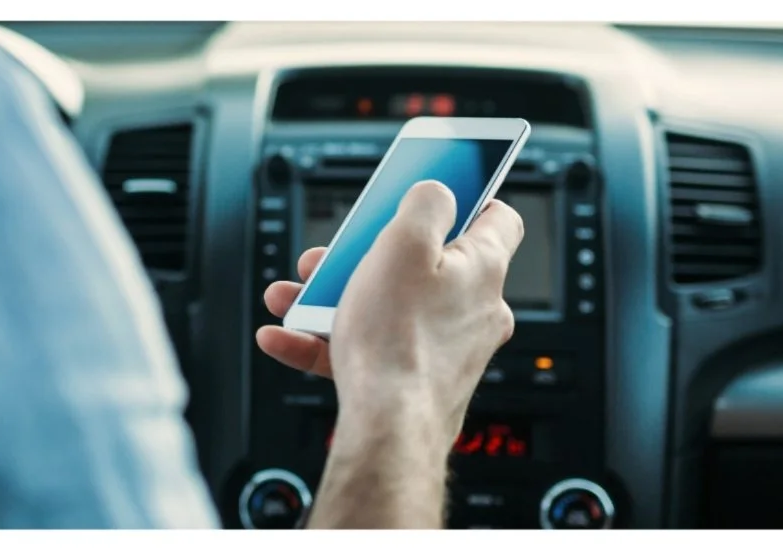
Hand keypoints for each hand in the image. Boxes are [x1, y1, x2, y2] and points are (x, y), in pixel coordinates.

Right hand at [256, 180, 522, 445]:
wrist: (388, 428)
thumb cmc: (400, 340)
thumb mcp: (404, 242)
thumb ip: (425, 203)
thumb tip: (437, 192)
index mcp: (482, 268)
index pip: (497, 217)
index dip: (468, 195)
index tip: (436, 189)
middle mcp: (473, 310)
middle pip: (423, 263)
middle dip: (366, 254)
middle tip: (335, 253)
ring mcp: (446, 349)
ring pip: (388, 307)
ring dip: (335, 297)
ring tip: (295, 296)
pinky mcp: (415, 381)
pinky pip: (368, 350)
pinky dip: (326, 340)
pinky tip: (286, 336)